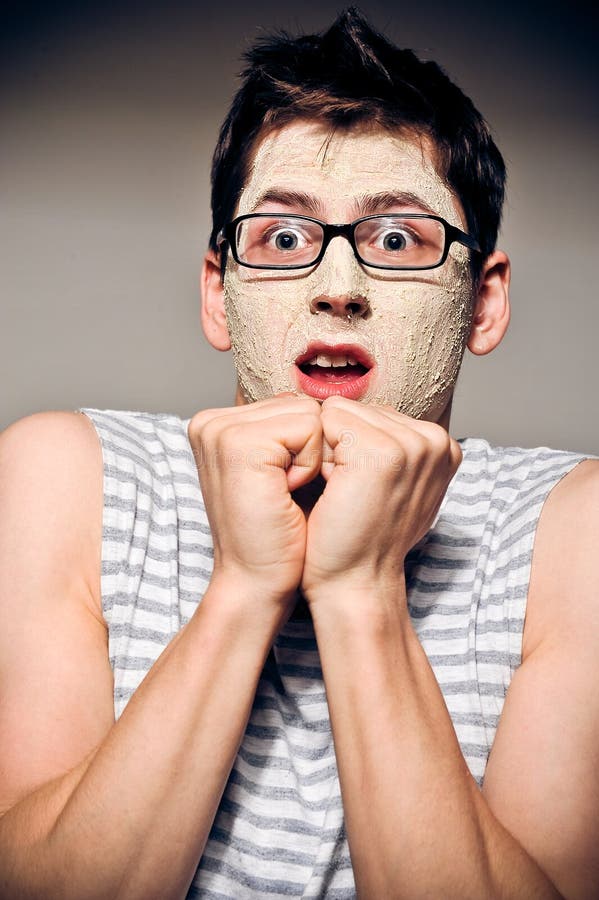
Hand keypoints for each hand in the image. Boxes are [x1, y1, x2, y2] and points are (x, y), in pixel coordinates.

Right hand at [188, 395, 321, 605]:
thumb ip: (285, 429)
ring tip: (284, 492)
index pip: (290, 403)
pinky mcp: (239, 442)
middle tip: (283, 492)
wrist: (258, 580)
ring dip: (312, 458)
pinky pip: (309, 427)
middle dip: (309, 450)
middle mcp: (211, 420)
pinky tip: (285, 493)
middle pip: (301, 403)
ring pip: (309, 412)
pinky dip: (310, 464)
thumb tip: (319, 395)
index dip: (304, 447)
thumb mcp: (279, 470)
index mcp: (217, 424)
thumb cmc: (278, 533)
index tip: (281, 486)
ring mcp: (220, 428)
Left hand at [301, 396, 461, 605]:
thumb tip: (366, 413)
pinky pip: (326, 421)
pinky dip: (318, 456)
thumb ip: (392, 446)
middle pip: (357, 407)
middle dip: (342, 445)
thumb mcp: (395, 487)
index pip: (373, 412)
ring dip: (330, 450)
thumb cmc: (363, 537)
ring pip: (339, 412)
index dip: (353, 447)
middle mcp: (434, 439)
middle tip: (352, 493)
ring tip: (346, 491)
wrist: (355, 583)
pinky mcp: (382, 453)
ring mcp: (411, 445)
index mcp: (441, 444)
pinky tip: (335, 490)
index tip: (364, 488)